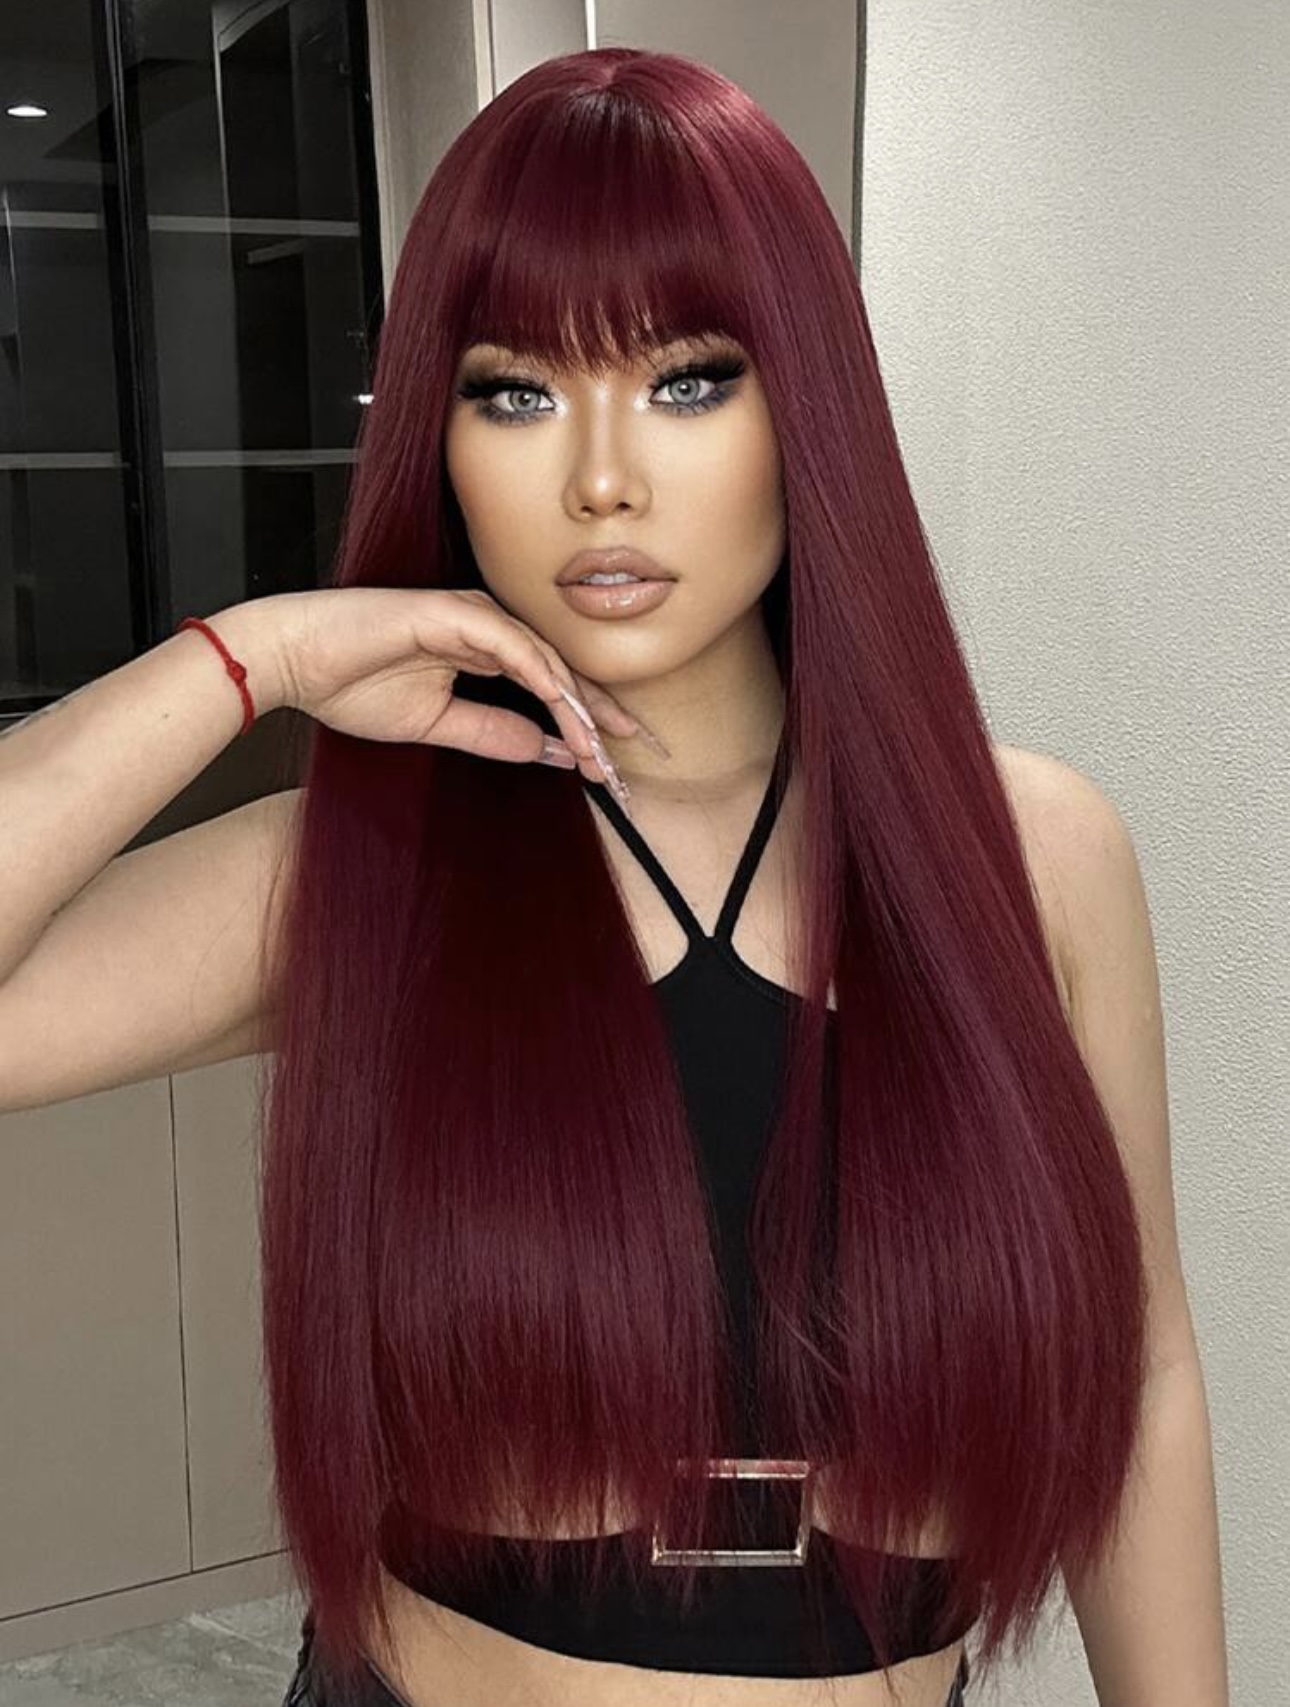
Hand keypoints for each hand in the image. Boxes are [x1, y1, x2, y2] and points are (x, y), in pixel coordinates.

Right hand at [225, 586, 646, 797]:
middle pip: (563, 671)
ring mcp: (471, 616)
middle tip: (632, 755)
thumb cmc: (350, 684)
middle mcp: (487, 629)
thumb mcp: (435, 724)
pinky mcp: (451, 612)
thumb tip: (546, 751)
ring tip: (598, 748)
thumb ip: (492, 734)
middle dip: (601, 715)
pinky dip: (542, 676)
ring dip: (576, 706)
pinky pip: (511, 646)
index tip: (614, 763)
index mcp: (485, 652)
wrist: (293, 659)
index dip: (589, 722)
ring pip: (545, 660)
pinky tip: (563, 707)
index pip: (553, 686)